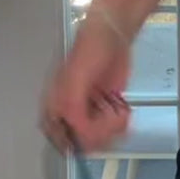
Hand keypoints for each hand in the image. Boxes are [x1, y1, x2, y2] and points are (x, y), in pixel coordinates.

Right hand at [40, 14, 131, 153]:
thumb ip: (73, 106)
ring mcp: (89, 112)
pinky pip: (112, 129)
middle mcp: (70, 113)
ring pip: (99, 139)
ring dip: (112, 130)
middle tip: (112, 117)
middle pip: (82, 142)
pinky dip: (120, 125)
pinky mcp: (107, 109)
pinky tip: (124, 111)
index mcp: (55, 105)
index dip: (76, 142)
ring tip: (120, 112)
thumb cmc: (90, 51)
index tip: (93, 132)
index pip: (60, 138)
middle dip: (99, 134)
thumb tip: (78, 130)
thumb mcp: (77, 78)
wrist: (113, 35)